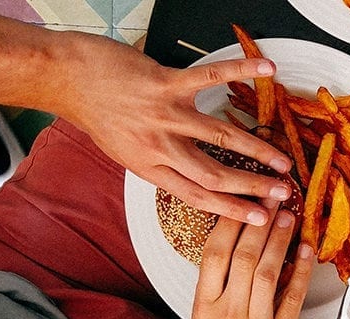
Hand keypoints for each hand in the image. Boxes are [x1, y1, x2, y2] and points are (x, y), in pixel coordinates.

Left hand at [55, 31, 293, 224]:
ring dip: (256, 149)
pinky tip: (267, 69)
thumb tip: (193, 173)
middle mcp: (159, 146)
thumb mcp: (125, 151)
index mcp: (149, 167)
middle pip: (214, 174)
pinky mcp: (166, 84)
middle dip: (253, 187)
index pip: (197, 196)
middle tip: (283, 193)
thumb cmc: (96, 112)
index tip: (260, 219)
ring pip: (220, 137)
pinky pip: (210, 77)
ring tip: (283, 160)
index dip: (232, 210)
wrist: (66, 78)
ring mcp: (164, 114)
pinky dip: (241, 70)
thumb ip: (159, 162)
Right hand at [192, 200, 312, 318]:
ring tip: (289, 217)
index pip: (214, 254)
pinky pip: (292, 298)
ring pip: (268, 273)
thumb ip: (219, 285)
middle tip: (273, 198)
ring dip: (280, 241)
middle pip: (244, 258)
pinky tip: (307, 252)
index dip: (230, 223)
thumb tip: (241, 244)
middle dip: (260, 223)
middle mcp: (226, 313)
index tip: (244, 200)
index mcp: (204, 306)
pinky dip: (301, 272)